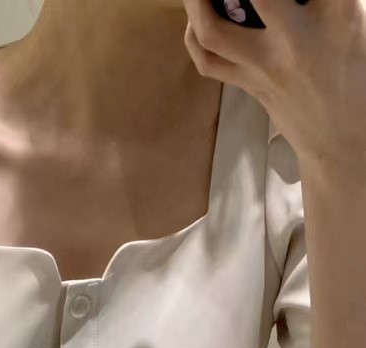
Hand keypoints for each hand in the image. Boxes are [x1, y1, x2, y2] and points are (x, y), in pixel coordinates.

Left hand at [182, 0, 365, 166]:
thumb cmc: (359, 72)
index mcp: (339, 16)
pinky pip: (208, 62)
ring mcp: (266, 66)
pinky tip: (194, 16)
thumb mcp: (355, 21)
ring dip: (196, 0)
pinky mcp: (249, 86)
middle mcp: (296, 40)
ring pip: (213, 30)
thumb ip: (331, 1)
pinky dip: (193, 36)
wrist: (344, 140)